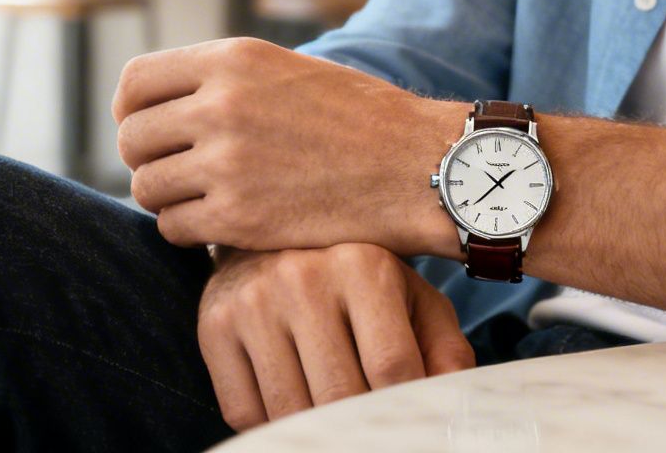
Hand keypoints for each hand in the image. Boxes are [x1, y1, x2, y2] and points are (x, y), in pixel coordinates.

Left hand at [113, 37, 461, 254]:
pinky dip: (190, 232)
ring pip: (146, 187)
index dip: (132, 112)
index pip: (134, 84)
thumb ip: (223, 80)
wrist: (418, 167)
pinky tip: (224, 224)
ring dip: (169, 199)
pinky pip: (173, 228)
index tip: (151, 131)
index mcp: (232, 59)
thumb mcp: (287, 70)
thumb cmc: (359, 120)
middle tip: (183, 173)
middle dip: (150, 159)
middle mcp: (220, 104)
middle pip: (132, 139)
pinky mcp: (238, 217)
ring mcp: (226, 162)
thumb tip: (156, 105)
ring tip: (207, 199)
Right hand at [197, 244, 475, 430]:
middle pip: (339, 396)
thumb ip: (443, 346)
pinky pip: (244, 412)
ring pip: (290, 411)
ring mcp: (252, 302)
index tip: (409, 422)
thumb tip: (452, 400)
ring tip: (333, 411)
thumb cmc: (355, 278)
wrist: (272, 239)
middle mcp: (302, 277)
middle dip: (361, 423)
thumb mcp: (409, 296)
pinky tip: (291, 396)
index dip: (406, 408)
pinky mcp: (213, 326)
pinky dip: (271, 422)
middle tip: (369, 425)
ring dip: (316, 427)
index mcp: (363, 264)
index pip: (392, 366)